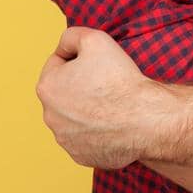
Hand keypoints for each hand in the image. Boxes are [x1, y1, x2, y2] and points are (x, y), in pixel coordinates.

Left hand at [36, 27, 168, 169]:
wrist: (146, 119)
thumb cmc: (120, 80)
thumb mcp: (94, 39)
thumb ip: (71, 36)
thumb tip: (64, 46)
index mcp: (47, 87)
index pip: (57, 63)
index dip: (78, 58)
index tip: (97, 63)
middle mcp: (50, 117)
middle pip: (63, 92)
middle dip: (79, 85)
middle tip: (105, 82)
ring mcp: (65, 140)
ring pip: (72, 117)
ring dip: (85, 109)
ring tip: (110, 104)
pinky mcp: (80, 156)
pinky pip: (84, 138)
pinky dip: (95, 131)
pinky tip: (112, 123)